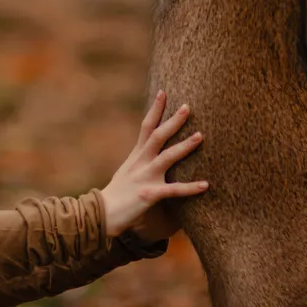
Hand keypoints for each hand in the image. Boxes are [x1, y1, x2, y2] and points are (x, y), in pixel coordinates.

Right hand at [99, 90, 207, 237]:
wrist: (101, 214)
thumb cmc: (115, 196)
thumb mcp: (126, 174)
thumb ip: (138, 164)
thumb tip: (149, 157)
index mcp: (136, 157)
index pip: (146, 127)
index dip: (155, 109)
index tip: (164, 92)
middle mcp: (140, 163)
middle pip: (158, 136)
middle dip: (173, 121)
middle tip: (188, 106)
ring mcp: (144, 178)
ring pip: (167, 157)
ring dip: (184, 146)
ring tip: (201, 136)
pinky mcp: (149, 194)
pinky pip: (173, 190)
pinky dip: (190, 188)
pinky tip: (205, 185)